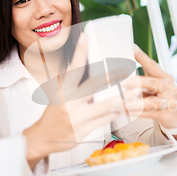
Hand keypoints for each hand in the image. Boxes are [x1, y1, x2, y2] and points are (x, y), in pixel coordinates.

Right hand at [23, 34, 141, 169]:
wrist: (42, 138)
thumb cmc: (53, 114)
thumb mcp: (58, 95)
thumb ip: (71, 83)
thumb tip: (84, 66)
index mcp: (62, 91)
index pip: (72, 68)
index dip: (79, 52)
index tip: (85, 37)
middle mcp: (69, 103)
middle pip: (93, 86)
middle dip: (111, 76)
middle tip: (125, 69)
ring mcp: (77, 118)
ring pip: (105, 106)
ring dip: (121, 99)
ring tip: (134, 93)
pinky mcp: (83, 131)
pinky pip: (105, 120)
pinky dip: (115, 113)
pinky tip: (123, 108)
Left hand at [123, 45, 176, 136]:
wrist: (176, 116)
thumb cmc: (162, 97)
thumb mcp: (156, 85)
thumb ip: (144, 77)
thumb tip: (125, 67)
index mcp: (165, 77)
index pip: (152, 65)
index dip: (142, 57)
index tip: (131, 48)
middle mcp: (169, 88)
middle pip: (151, 83)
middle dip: (135, 82)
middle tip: (121, 81)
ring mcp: (169, 102)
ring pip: (149, 102)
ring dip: (133, 102)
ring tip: (120, 102)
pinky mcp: (166, 115)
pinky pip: (148, 114)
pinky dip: (135, 113)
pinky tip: (124, 111)